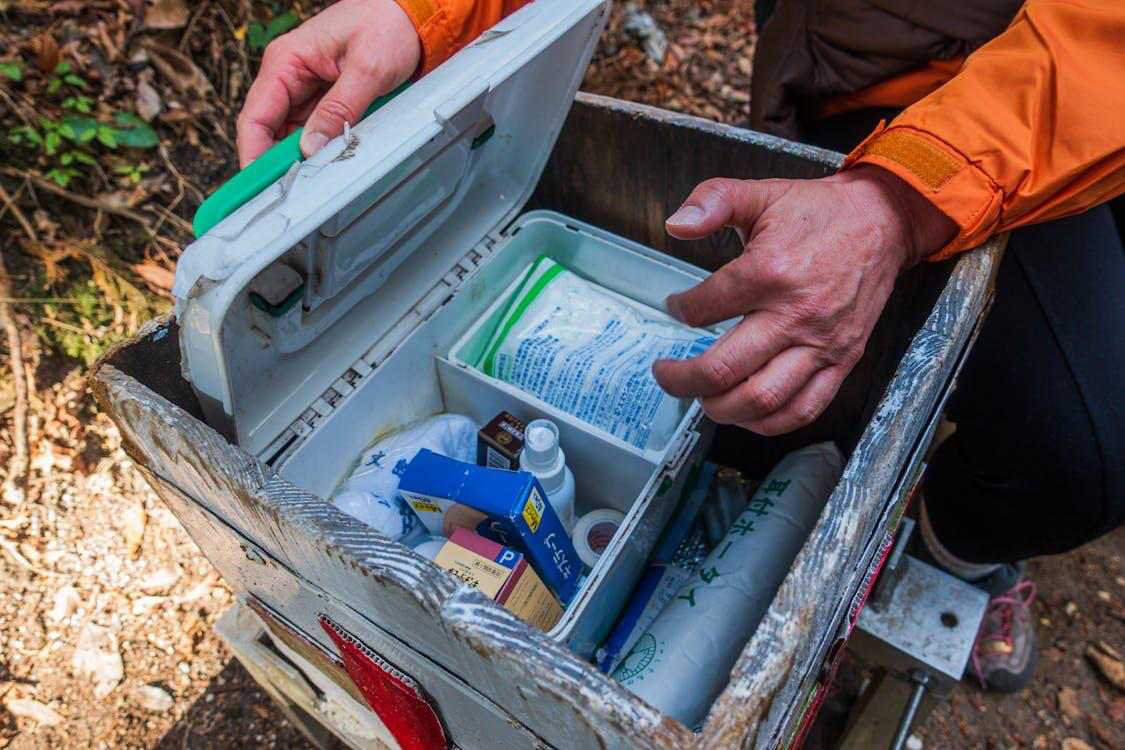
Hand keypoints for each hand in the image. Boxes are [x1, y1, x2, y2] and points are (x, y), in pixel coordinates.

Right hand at [236, 0, 420, 167]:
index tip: (258, 182)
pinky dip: (319, 148)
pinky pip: (314, 131)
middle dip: (276, 161)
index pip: (256, 114)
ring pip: (292, 134)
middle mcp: (290, 75)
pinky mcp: (325, 100)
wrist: (410, 17)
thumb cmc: (386, 26)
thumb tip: (312, 144)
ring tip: (311, 180)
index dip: (252, 152)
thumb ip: (339, 107)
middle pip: (270, 130)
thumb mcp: (367, 69)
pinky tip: (327, 162)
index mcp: (287, 60)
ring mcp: (307, 89)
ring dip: (300, 157)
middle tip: (289, 191)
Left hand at [652, 165, 956, 434]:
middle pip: (723, 369)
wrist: (884, 221)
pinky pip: (803, 408)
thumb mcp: (761, 193)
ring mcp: (821, 343)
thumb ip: (713, 201)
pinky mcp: (843, 360)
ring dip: (720, 408)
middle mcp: (796, 314)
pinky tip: (745, 413)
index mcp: (770, 272)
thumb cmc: (822, 213)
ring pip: (760, 399)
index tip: (676, 309)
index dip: (679, 311)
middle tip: (667, 374)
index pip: (704, 309)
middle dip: (682, 380)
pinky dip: (767, 422)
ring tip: (701, 396)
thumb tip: (676, 224)